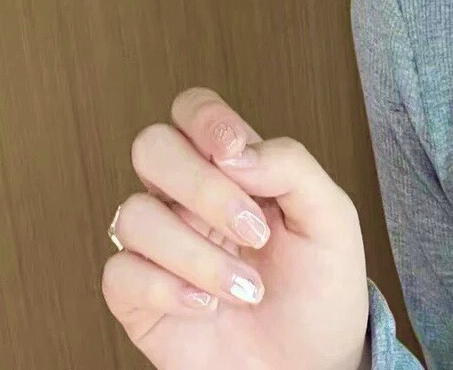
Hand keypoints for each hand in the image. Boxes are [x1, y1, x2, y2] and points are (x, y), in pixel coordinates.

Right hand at [101, 87, 369, 369]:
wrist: (315, 369)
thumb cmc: (320, 291)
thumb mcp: (331, 217)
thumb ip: (291, 165)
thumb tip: (236, 152)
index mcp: (230, 167)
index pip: (191, 109)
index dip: (204, 118)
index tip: (234, 150)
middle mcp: (186, 198)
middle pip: (151, 147)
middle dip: (201, 186)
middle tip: (254, 230)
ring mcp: (160, 246)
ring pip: (135, 214)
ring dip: (198, 254)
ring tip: (246, 288)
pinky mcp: (140, 297)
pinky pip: (121, 272)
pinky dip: (168, 289)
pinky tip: (207, 307)